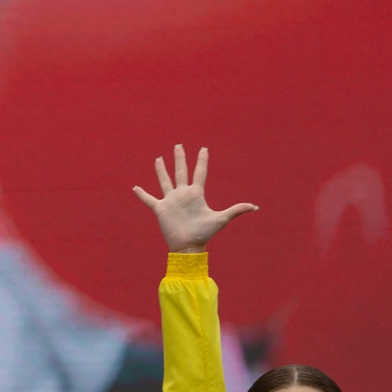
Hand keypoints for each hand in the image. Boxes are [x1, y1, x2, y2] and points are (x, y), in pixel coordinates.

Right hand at [132, 145, 256, 252]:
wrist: (188, 245)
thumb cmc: (204, 233)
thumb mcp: (221, 219)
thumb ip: (236, 210)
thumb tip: (256, 207)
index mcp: (196, 194)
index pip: (200, 172)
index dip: (202, 160)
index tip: (204, 149)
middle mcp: (183, 194)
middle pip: (181, 171)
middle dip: (180, 158)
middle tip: (178, 146)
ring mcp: (171, 201)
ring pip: (165, 181)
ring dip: (161, 170)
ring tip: (158, 158)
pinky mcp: (160, 209)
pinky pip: (149, 200)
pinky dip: (142, 194)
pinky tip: (135, 188)